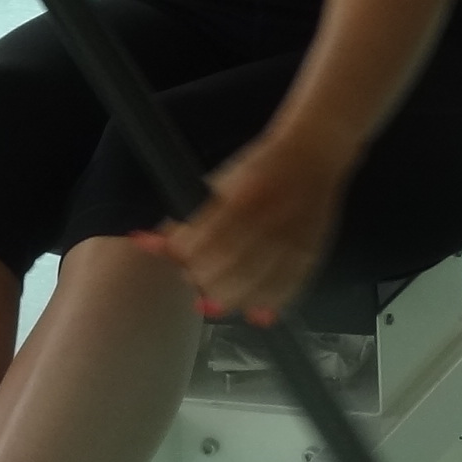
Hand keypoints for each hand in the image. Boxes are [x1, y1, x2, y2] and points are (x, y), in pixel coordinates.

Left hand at [129, 132, 348, 324]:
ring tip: (220, 294)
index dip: (185, 257)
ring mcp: (292, 241)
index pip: (200, 243)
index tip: (182, 258)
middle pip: (226, 272)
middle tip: (199, 281)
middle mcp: (266, 221)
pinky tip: (252, 306)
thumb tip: (149, 244)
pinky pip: (284, 292)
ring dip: (230, 298)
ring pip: (254, 288)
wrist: (311, 155)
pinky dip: (265, 304)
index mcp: (239, 198)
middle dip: (205, 282)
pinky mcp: (310, 254)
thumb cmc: (259, 168)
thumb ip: (189, 219)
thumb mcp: (219, 184)